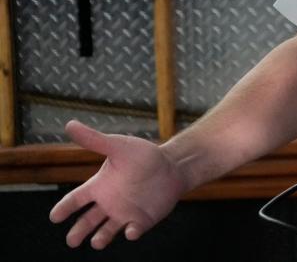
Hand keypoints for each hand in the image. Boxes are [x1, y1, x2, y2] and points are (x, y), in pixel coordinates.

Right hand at [49, 120, 186, 248]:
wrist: (172, 165)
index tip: (54, 217)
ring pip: (106, 231)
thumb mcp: (118, 146)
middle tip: (72, 241)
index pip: (75, 199)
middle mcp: (108, 202)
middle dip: (78, 232)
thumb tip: (70, 125)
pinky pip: (133, 231)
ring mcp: (124, 213)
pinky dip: (130, 233)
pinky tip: (130, 231)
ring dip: (100, 238)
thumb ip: (95, 140)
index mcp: (99, 186)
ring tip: (96, 242)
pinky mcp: (141, 220)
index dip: (64, 208)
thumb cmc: (143, 155)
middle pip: (87, 221)